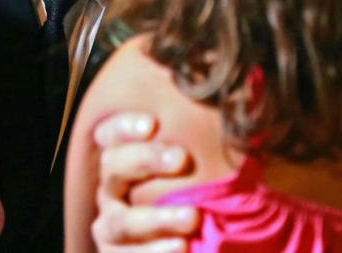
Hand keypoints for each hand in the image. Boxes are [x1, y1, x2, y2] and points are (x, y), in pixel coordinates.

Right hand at [92, 112, 199, 252]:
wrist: (196, 241)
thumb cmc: (201, 192)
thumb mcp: (199, 166)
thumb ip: (201, 142)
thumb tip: (232, 104)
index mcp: (124, 159)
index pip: (109, 134)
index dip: (124, 126)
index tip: (153, 123)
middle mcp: (111, 189)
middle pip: (113, 166)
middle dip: (146, 159)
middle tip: (182, 158)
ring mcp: (111, 227)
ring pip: (119, 220)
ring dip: (156, 218)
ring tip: (193, 217)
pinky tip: (183, 247)